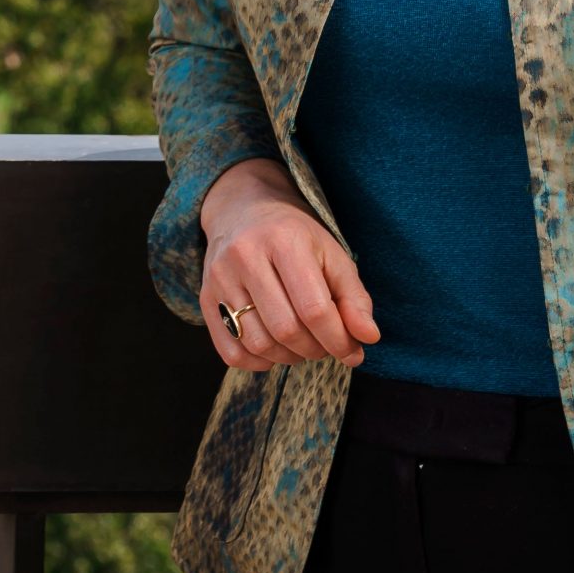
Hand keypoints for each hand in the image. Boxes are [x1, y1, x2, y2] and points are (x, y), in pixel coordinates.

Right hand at [196, 157, 381, 371]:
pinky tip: (273, 347)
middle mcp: (245, 255)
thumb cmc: (296, 236)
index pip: (314, 309)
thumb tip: (368, 338)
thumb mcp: (333, 255)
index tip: (352, 351)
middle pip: (286, 329)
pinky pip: (230, 351)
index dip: (339, 340)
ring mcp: (219, 277)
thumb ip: (354, 298)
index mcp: (283, 240)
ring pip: (258, 344)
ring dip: (288, 357)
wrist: (243, 209)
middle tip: (325, 344)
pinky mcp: (205, 296)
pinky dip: (257, 362)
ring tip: (301, 345)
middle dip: (315, 350)